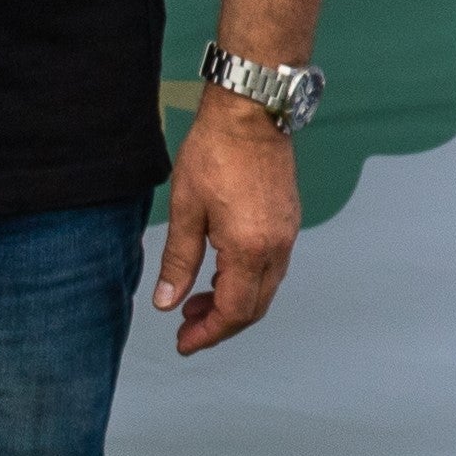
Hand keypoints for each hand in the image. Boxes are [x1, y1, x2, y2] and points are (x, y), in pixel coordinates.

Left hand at [153, 96, 298, 354]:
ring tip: (197, 301)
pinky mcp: (288, 220)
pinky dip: (246, 281)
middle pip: (254, 308)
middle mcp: (276, 247)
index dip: (209, 333)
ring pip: (265, 289)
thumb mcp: (185, 209)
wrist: (252, 112)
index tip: (184, 343)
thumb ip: (178, 261)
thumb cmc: (215, 152)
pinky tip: (220, 272)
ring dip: (233, 303)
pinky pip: (271, 267)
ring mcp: (287, 234)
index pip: (234, 311)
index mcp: (249, 248)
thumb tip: (167, 302)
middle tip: (186, 327)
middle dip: (220, 324)